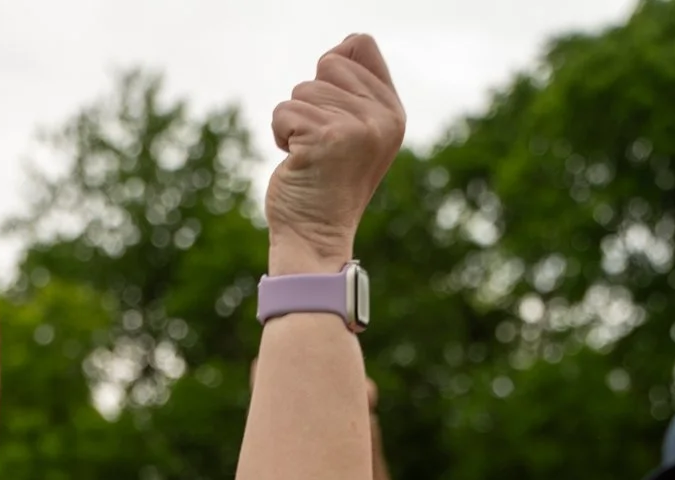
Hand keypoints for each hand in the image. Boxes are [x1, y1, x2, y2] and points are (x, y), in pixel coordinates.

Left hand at [266, 35, 404, 270]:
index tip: (335, 116)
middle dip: (312, 102)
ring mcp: (357, 128)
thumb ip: (354, 89)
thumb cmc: (326, 185)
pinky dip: (280, 136)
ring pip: (301, 90)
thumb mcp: (354, 131)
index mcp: (393, 112)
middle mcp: (381, 118)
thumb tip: (343, 47)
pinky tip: (297, 163)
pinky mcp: (325, 138)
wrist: (315, 239)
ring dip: (295, 123)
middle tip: (322, 144)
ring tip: (310, 158)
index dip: (333, 75)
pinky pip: (283, 112)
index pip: (359, 45)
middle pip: (328, 63)